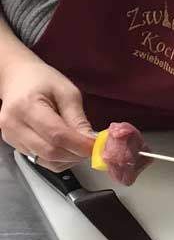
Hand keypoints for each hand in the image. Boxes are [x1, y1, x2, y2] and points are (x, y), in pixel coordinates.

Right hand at [0, 55, 93, 170]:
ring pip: (46, 161)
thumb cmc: (42, 81)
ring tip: (79, 145)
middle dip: (76, 154)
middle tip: (91, 147)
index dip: (80, 145)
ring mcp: (11, 137)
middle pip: (50, 152)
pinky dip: (59, 159)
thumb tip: (90, 141)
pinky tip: (66, 146)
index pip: (57, 135)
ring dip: (69, 159)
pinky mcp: (14, 145)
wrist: (17, 78)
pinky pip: (41, 160)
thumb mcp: (67, 93)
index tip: (97, 146)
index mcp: (26, 107)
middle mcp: (13, 125)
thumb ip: (78, 118)